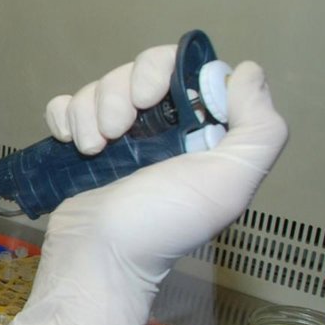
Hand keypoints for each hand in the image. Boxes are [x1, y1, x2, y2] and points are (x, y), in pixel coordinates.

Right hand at [2, 45, 287, 324]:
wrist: (97, 256)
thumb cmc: (162, 223)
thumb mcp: (229, 183)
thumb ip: (259, 128)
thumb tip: (248, 70)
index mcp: (198, 130)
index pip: (185, 68)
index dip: (164, 71)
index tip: (152, 98)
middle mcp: (159, 128)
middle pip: (137, 70)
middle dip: (120, 93)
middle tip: (118, 131)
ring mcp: (115, 136)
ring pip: (100, 86)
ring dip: (90, 111)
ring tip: (93, 150)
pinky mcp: (76, 144)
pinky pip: (66, 104)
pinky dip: (64, 115)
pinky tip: (70, 143)